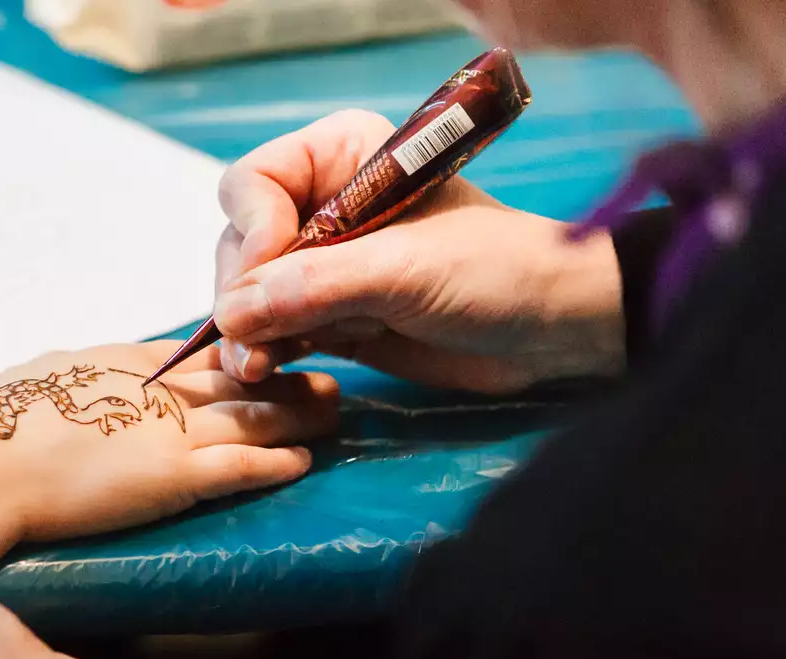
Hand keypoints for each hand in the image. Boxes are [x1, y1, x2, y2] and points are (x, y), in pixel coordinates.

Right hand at [0, 340, 338, 541]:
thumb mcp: (40, 377)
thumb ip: (73, 374)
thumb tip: (73, 373)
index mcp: (123, 362)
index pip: (198, 348)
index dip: (243, 344)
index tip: (274, 338)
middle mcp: (156, 390)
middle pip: (239, 374)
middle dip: (286, 368)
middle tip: (327, 363)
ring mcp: (168, 431)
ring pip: (253, 415)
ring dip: (299, 411)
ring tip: (334, 406)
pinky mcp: (172, 476)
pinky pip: (239, 467)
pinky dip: (276, 463)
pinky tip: (305, 462)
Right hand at [213, 109, 626, 392]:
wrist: (555, 328)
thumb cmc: (495, 272)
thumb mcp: (402, 271)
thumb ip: (314, 287)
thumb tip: (230, 314)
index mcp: (340, 158)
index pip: (252, 184)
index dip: (251, 231)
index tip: (267, 277)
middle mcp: (322, 204)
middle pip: (240, 243)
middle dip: (243, 292)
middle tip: (257, 341)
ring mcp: (324, 265)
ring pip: (248, 293)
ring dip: (248, 331)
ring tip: (260, 368)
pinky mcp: (331, 316)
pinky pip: (272, 330)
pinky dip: (264, 352)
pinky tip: (269, 372)